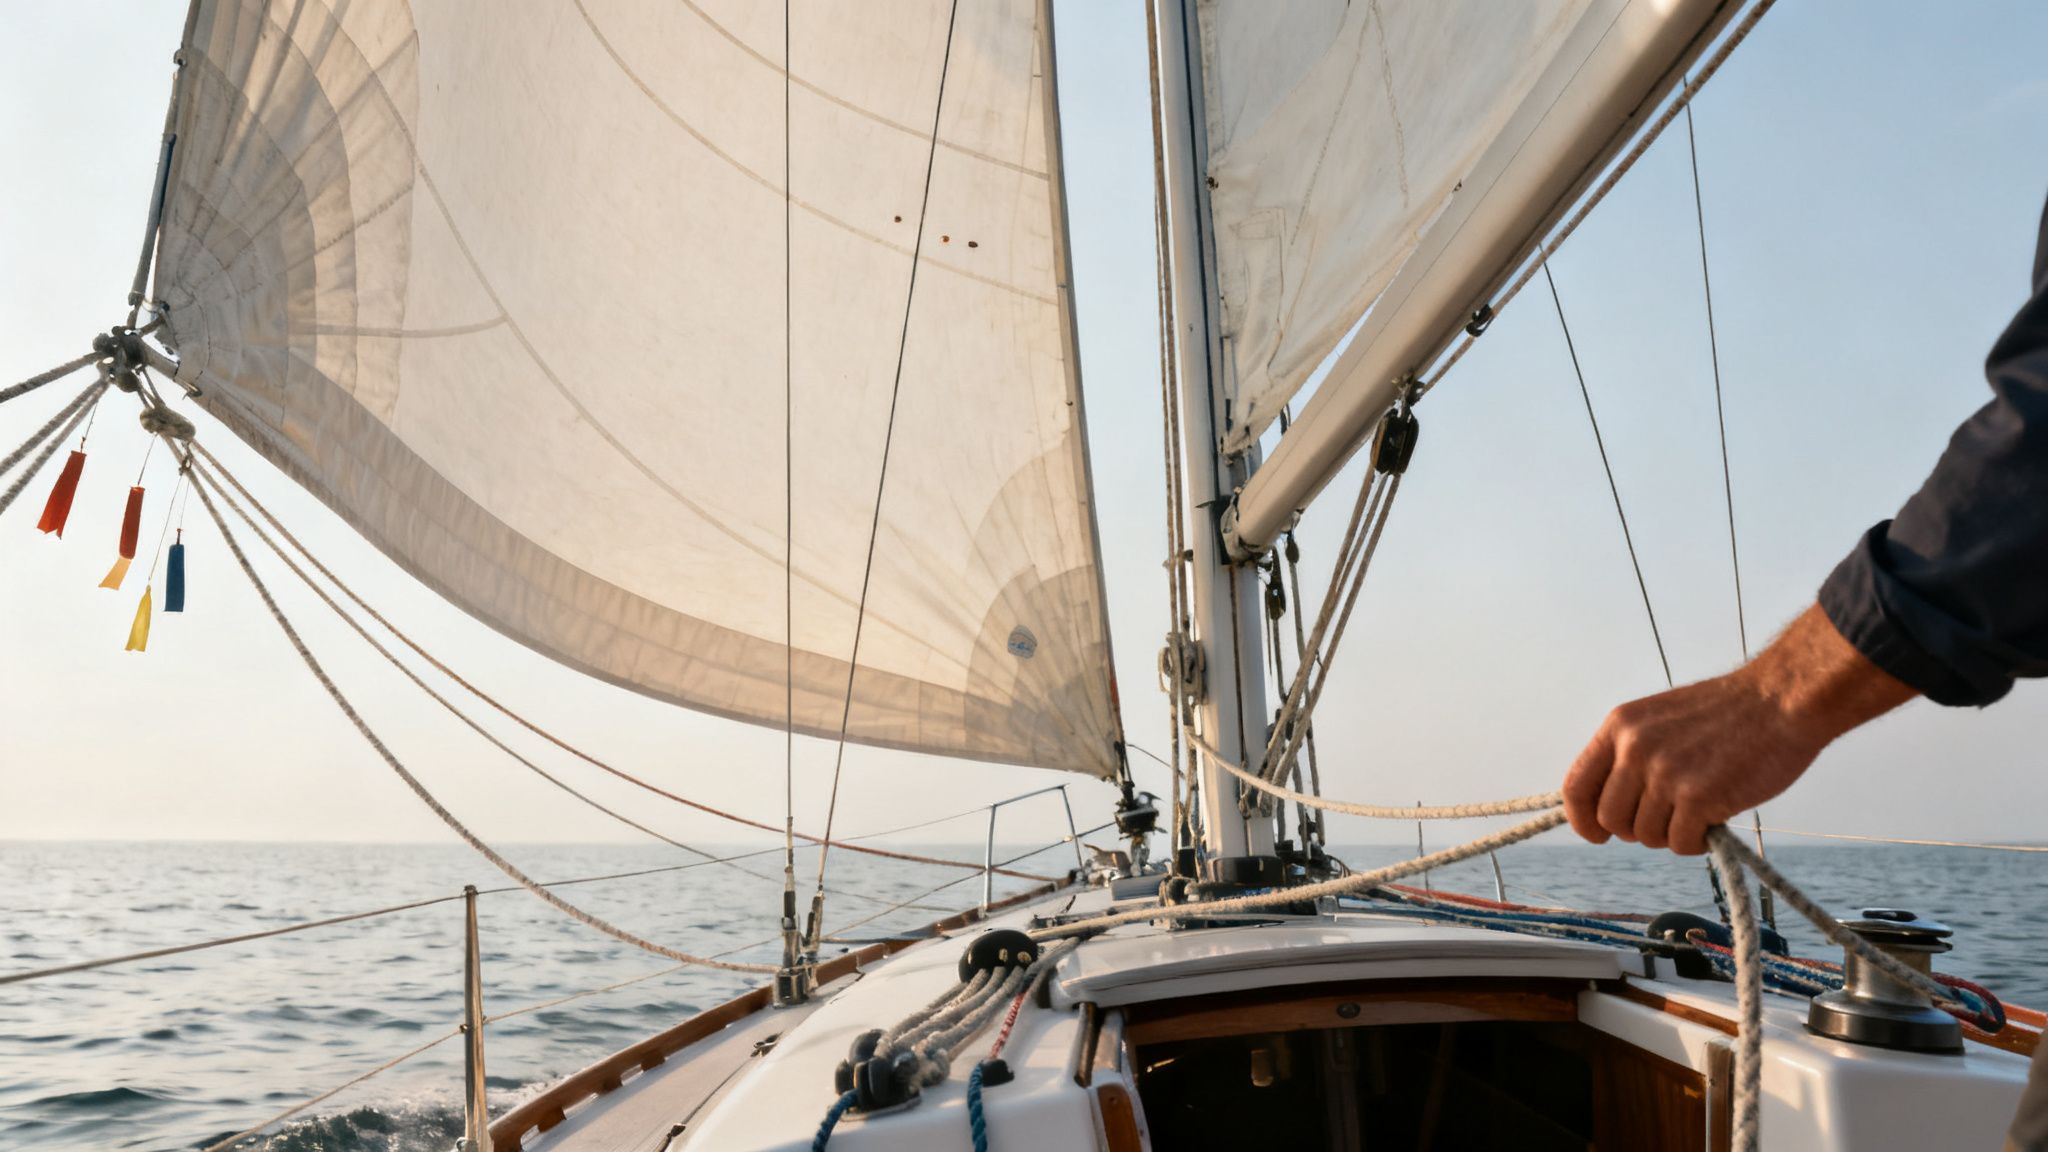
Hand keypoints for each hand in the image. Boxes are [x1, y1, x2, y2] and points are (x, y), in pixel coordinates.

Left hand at [1562, 604, 1915, 854]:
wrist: (1782, 700)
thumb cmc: (1728, 713)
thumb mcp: (1660, 719)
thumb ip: (1631, 754)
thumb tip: (1609, 803)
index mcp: (1620, 726)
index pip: (1576, 785)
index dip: (1582, 819)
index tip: (1596, 835)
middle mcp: (1635, 749)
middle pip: (1611, 819)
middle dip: (1636, 829)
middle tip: (1669, 819)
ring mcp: (1666, 773)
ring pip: (1646, 835)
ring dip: (1671, 834)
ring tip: (1698, 812)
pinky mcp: (1699, 797)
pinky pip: (1680, 843)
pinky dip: (1696, 842)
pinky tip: (1714, 822)